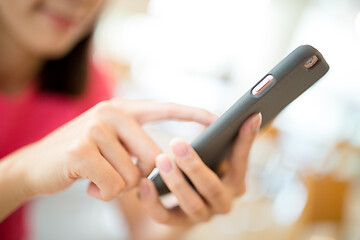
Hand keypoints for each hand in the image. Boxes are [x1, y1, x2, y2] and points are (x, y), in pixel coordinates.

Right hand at [7, 100, 216, 201]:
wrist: (34, 165)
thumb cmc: (79, 158)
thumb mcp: (110, 144)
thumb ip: (136, 145)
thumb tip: (163, 161)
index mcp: (122, 109)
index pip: (166, 108)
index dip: (195, 113)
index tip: (220, 120)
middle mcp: (111, 113)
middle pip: (153, 157)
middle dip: (137, 175)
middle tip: (111, 173)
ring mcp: (95, 129)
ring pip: (132, 175)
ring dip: (116, 185)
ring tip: (94, 175)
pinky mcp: (81, 150)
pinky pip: (113, 186)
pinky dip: (102, 193)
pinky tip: (85, 183)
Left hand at [138, 113, 261, 224]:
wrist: (177, 201)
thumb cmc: (197, 167)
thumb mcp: (209, 153)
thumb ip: (216, 140)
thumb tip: (225, 116)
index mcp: (235, 183)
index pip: (241, 161)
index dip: (245, 140)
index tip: (248, 116)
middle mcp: (222, 202)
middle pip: (212, 188)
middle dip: (194, 165)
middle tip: (177, 143)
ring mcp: (201, 215)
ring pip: (191, 203)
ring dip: (175, 181)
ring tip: (160, 159)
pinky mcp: (178, 223)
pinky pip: (164, 216)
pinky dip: (152, 201)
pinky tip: (144, 183)